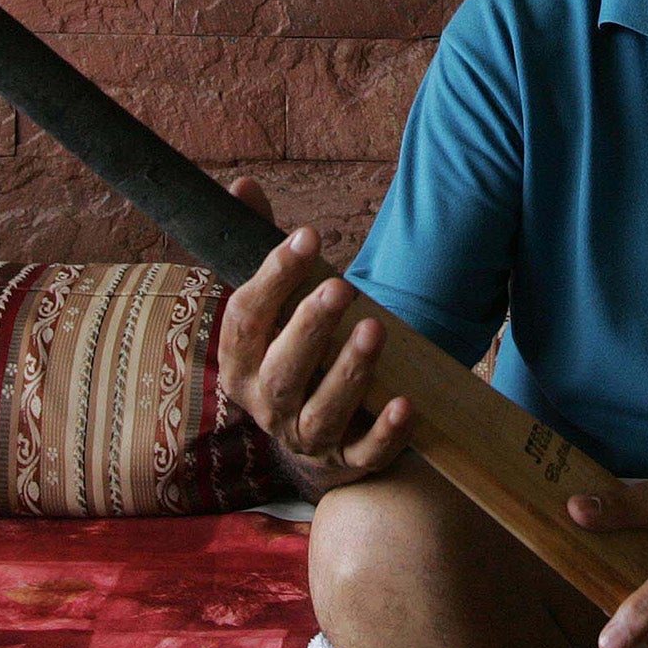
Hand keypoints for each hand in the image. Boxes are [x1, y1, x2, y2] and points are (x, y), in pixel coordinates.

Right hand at [217, 175, 412, 497]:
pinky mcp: (350, 463)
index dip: (273, 276)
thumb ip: (261, 245)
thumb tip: (243, 184)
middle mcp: (268, 405)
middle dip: (309, 327)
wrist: (317, 435)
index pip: (244, 319)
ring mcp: (308, 438)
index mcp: (241, 363)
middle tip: (340, 287)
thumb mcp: (275, 304)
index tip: (307, 236)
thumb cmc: (294, 351)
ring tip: (375, 327)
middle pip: (282, 371)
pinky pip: (366, 454)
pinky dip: (385, 432)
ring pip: (323, 412)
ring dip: (348, 372)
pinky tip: (405, 403)